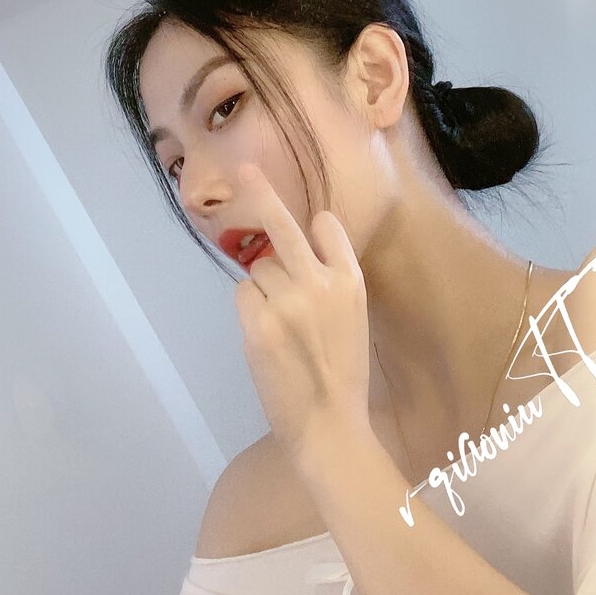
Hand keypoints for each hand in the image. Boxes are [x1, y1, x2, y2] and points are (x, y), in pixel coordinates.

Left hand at [233, 162, 371, 468]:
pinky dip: (249, 309)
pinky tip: (267, 337)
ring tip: (282, 328)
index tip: (308, 223)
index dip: (312, 228)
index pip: (326, 227)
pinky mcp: (259, 323)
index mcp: (351, 281)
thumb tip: (284, 255)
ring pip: (258, 268)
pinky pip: (244, 293)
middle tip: (244, 168)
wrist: (330, 425)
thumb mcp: (351, 318)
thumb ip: (328, 283)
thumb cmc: (342, 373)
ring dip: (263, 288)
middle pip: (283, 226)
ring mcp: (288, 301)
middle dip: (262, 192)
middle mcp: (321, 283)